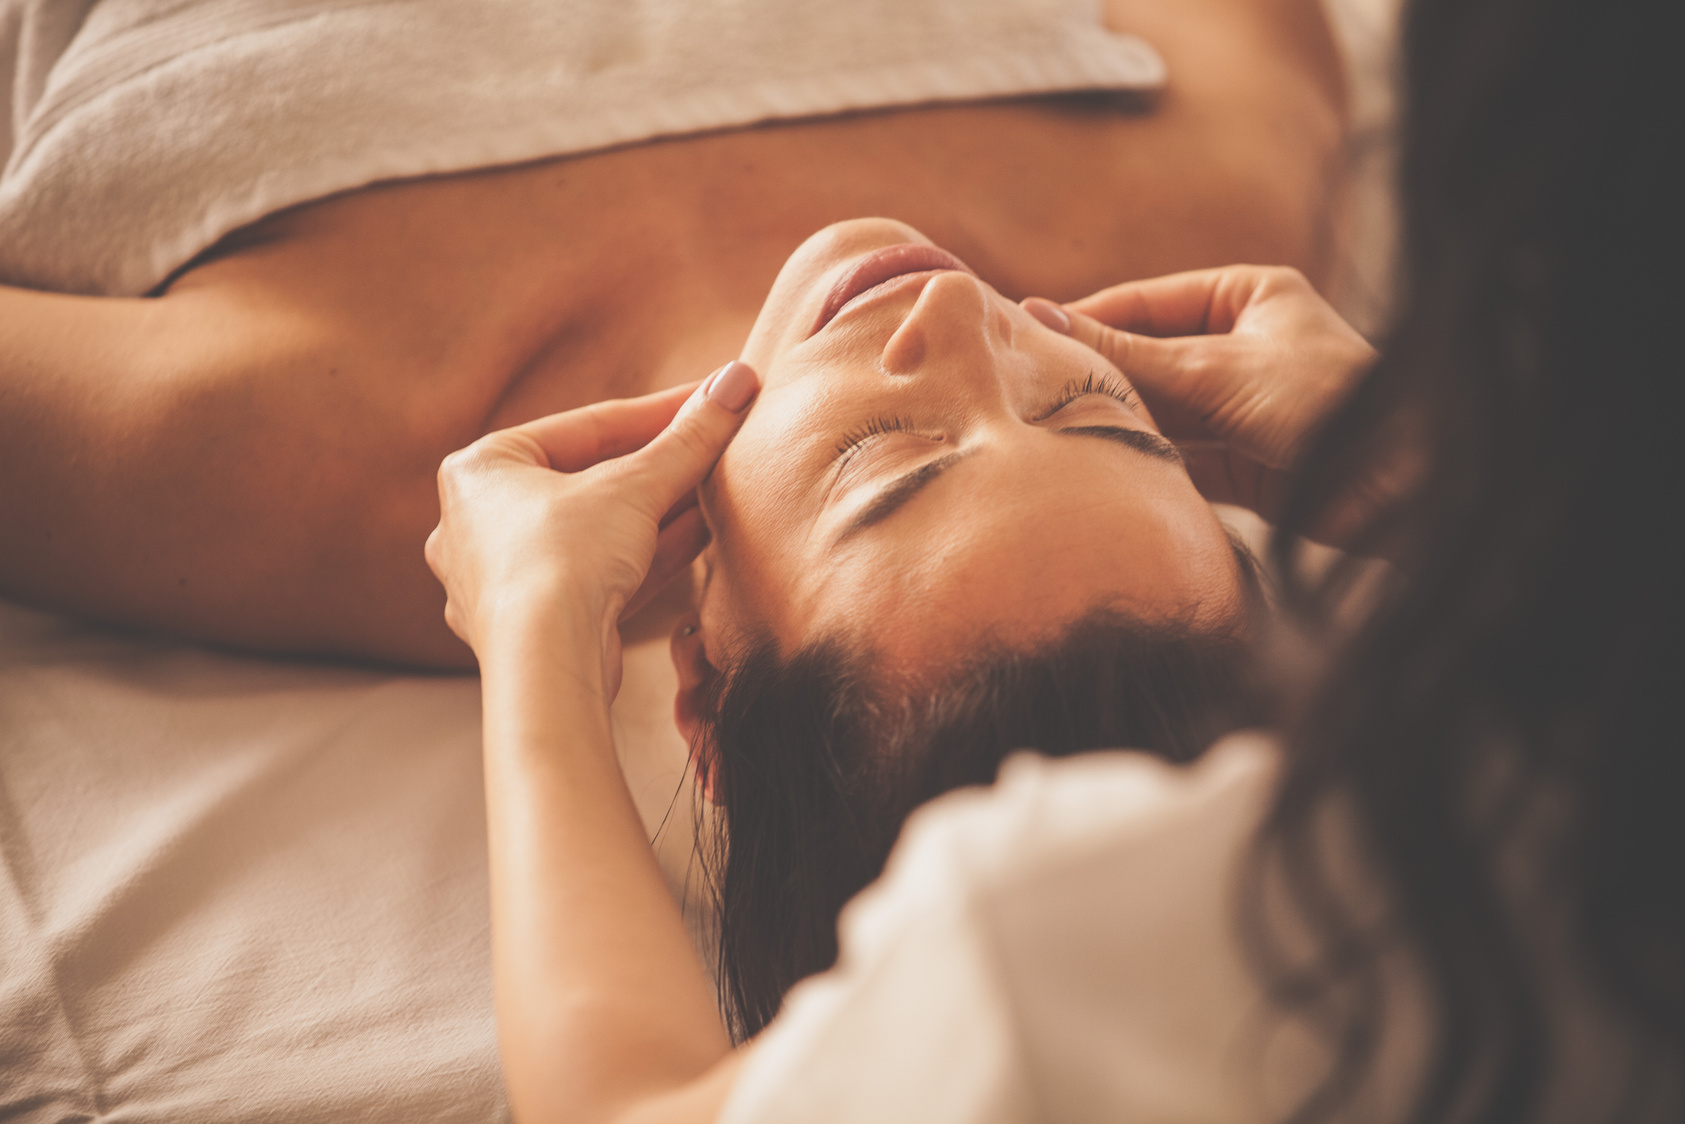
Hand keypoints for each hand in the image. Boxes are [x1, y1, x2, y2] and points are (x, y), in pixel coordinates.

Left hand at [424, 362, 758, 692]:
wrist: (546, 666)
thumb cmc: (564, 562)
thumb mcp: (635, 486)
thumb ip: (688, 437)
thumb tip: (736, 381)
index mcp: (478, 469)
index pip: (586, 428)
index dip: (661, 411)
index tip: (711, 398)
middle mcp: (477, 522)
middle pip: (591, 480)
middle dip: (661, 465)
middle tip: (716, 442)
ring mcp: (501, 578)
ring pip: (596, 531)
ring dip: (661, 510)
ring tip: (718, 487)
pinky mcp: (533, 625)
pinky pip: (596, 573)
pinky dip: (646, 554)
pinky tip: (701, 532)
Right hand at [1024, 266, 1380, 542]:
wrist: (1408, 493)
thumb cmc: (1331, 403)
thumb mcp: (1217, 370)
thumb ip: (1126, 354)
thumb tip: (1034, 317)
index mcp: (1245, 294)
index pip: (1139, 303)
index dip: (1081, 323)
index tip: (1020, 342)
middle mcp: (1238, 346)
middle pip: (1142, 359)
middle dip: (1092, 380)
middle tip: (1022, 397)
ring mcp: (1237, 408)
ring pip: (1154, 412)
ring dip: (1113, 425)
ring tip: (1048, 437)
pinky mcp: (1240, 467)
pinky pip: (1172, 457)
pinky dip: (1139, 463)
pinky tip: (1095, 469)